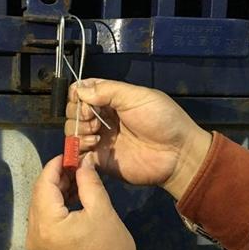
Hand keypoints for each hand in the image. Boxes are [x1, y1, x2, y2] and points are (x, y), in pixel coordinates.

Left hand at [26, 155, 138, 249]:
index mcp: (47, 223)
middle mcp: (33, 234)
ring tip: (77, 183)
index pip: (44, 184)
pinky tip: (71, 202)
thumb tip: (83, 163)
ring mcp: (34, 245)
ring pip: (39, 207)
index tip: (71, 154)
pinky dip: (54, 208)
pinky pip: (43, 221)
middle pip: (39, 195)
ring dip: (55, 192)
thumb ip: (89, 184)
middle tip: (77, 167)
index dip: (56, 166)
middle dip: (56, 178)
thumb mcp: (103, 213)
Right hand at [66, 79, 212, 199]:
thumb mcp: (138, 97)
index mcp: (112, 99)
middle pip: (73, 111)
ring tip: (96, 133)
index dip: (78, 94)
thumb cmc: (162, 120)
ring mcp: (99, 138)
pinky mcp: (99, 159)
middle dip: (77, 113)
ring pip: (72, 130)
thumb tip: (79, 90)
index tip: (84, 100)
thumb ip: (108, 91)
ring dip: (78, 129)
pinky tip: (95, 145)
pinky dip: (78, 147)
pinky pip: (78, 152)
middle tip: (92, 118)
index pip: (83, 91)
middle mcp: (102, 117)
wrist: (176, 154)